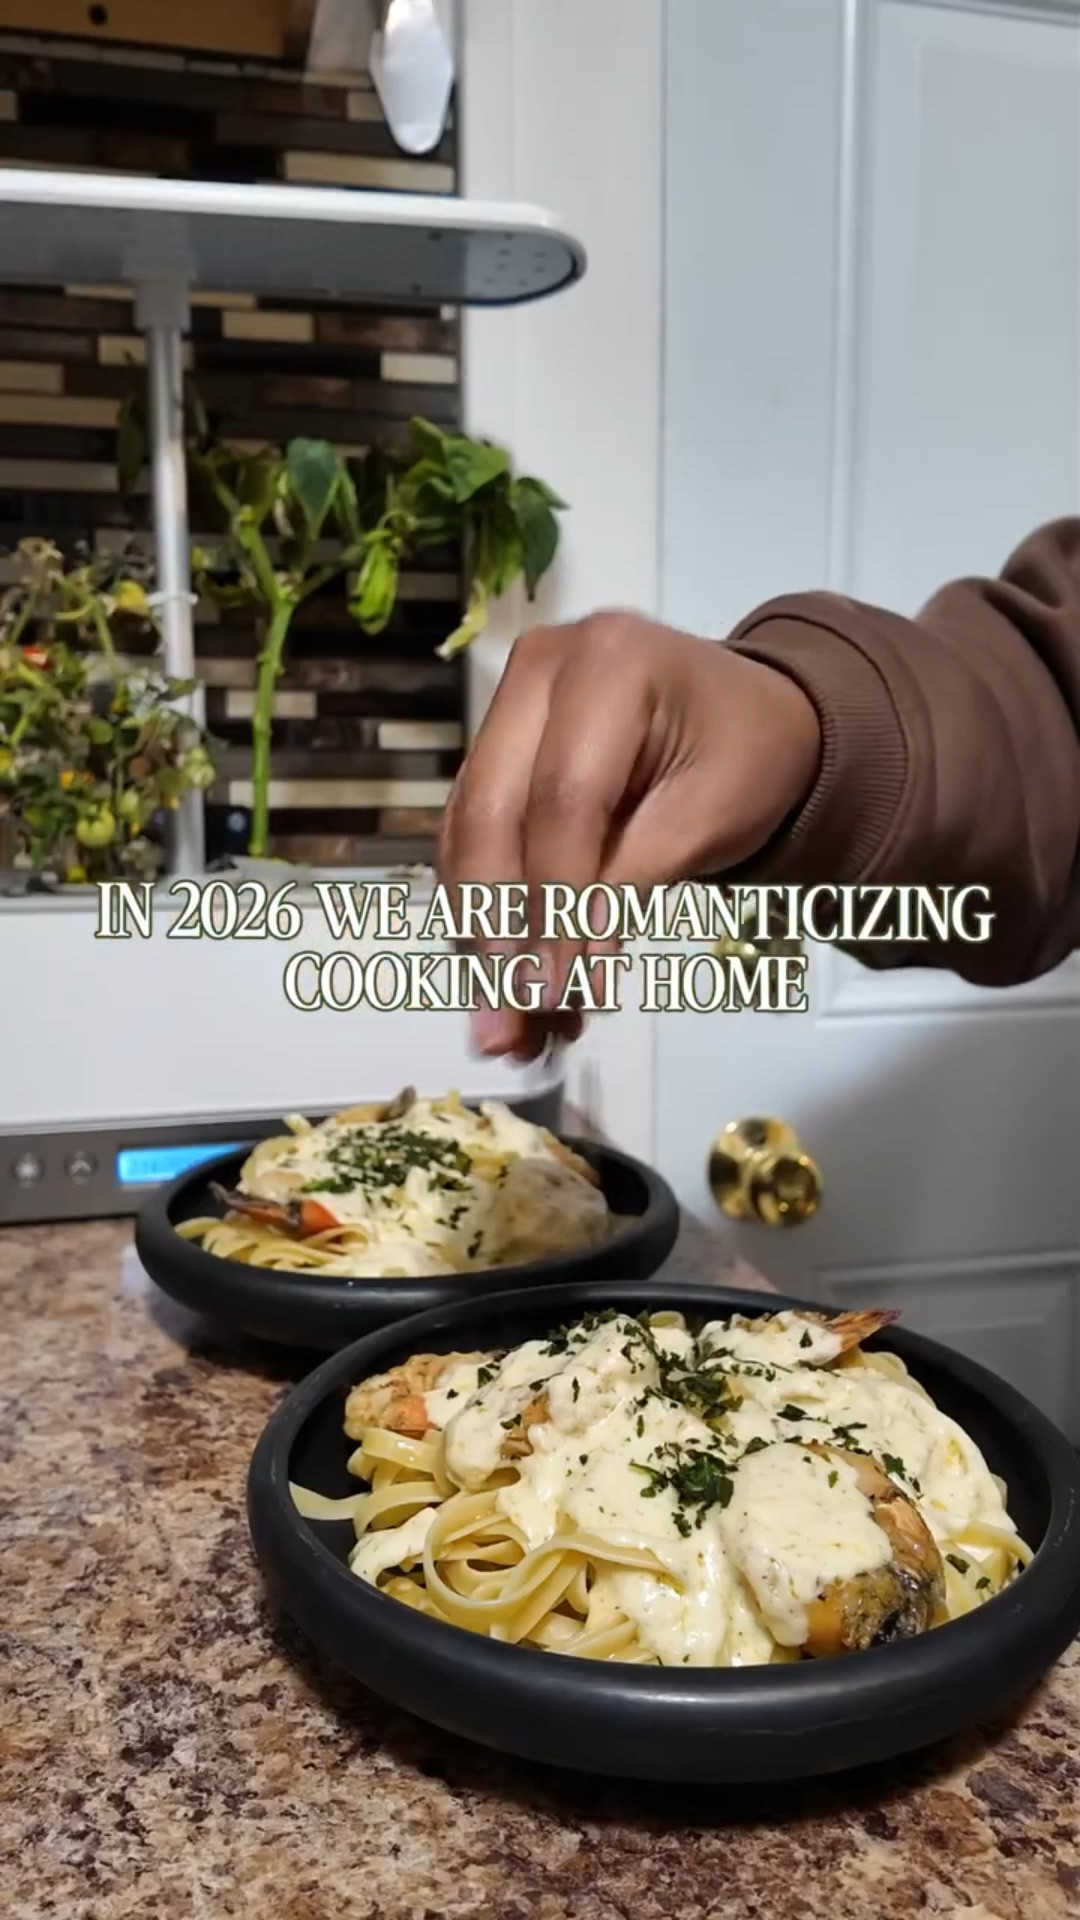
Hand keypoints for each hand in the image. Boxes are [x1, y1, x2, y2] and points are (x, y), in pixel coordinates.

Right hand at [438, 611, 820, 1058]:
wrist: (753, 718)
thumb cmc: (748, 757)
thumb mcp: (711, 818)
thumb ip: (631, 886)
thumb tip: (556, 981)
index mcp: (609, 662)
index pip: (563, 799)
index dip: (554, 903)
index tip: (555, 993)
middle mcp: (539, 667)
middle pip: (493, 814)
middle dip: (497, 933)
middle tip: (507, 1029)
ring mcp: (508, 706)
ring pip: (469, 835)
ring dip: (482, 940)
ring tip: (508, 1029)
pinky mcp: (493, 749)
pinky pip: (472, 840)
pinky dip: (486, 919)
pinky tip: (507, 985)